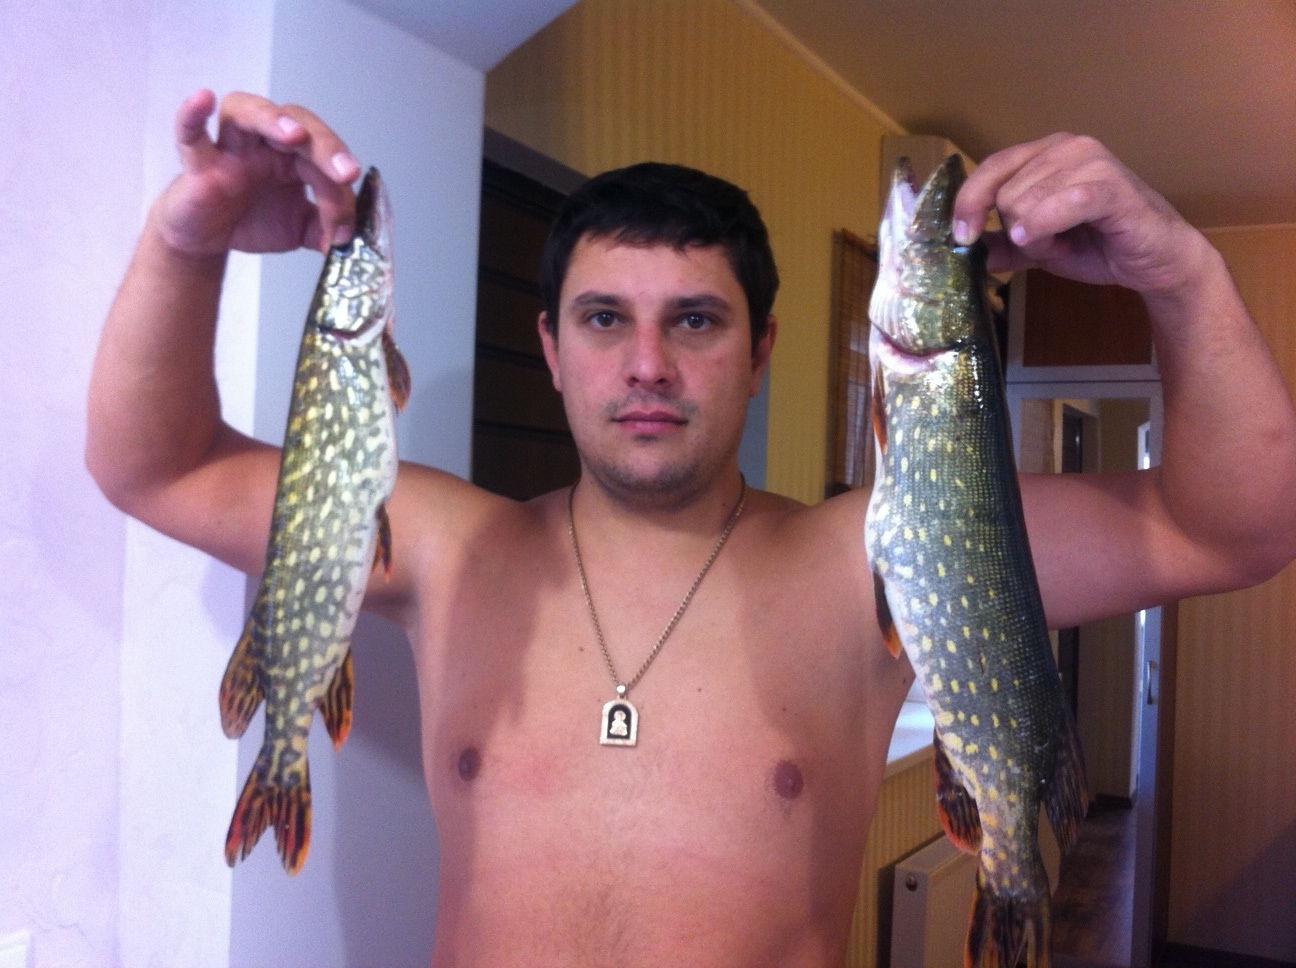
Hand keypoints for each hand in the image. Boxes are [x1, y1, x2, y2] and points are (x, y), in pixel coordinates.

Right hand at [153, 89, 361, 255]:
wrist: (207, 236)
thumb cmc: (253, 218)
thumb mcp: (300, 229)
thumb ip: (325, 230)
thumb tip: (348, 240)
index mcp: (294, 154)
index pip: (324, 158)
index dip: (339, 190)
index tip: (346, 227)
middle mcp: (265, 142)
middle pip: (296, 122)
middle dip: (324, 146)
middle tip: (345, 172)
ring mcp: (230, 146)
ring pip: (246, 112)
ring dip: (271, 119)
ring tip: (294, 135)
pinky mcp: (197, 161)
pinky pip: (190, 132)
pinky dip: (192, 114)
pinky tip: (202, 99)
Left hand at [953, 133, 1211, 299]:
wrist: (1156, 261)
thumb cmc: (1098, 245)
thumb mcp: (1037, 247)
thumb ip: (1003, 244)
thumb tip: (964, 249)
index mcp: (1045, 153)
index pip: (991, 167)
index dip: (968, 202)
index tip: (961, 236)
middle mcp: (1067, 146)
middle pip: (1005, 193)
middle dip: (1017, 231)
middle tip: (1050, 243)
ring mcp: (1091, 160)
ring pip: (1024, 201)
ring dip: (1037, 238)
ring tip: (1067, 243)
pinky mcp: (1111, 185)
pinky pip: (1061, 203)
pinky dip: (1044, 225)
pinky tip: (1047, 243)